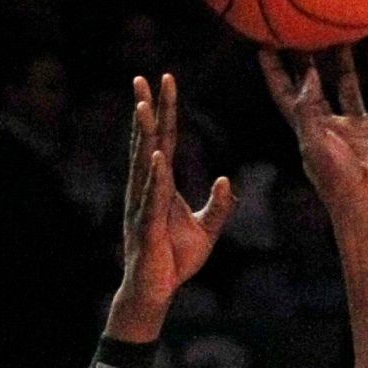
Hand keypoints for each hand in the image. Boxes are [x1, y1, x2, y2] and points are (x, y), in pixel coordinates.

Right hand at [107, 74, 232, 343]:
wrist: (157, 291)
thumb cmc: (176, 260)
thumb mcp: (206, 231)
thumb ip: (218, 206)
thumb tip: (225, 180)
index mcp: (162, 184)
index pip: (165, 139)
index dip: (165, 111)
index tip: (165, 80)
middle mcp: (147, 188)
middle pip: (148, 140)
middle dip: (145, 109)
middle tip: (141, 76)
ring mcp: (143, 204)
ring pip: (144, 162)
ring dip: (143, 133)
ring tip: (142, 105)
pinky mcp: (147, 225)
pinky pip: (151, 196)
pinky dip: (154, 175)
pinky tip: (156, 155)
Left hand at [262, 46, 367, 234]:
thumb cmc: (336, 183)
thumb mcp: (313, 144)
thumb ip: (307, 106)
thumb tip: (309, 71)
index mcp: (308, 129)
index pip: (286, 94)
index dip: (274, 70)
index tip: (264, 42)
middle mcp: (331, 123)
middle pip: (317, 82)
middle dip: (309, 57)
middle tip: (303, 25)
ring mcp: (358, 124)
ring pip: (349, 83)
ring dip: (345, 60)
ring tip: (341, 32)